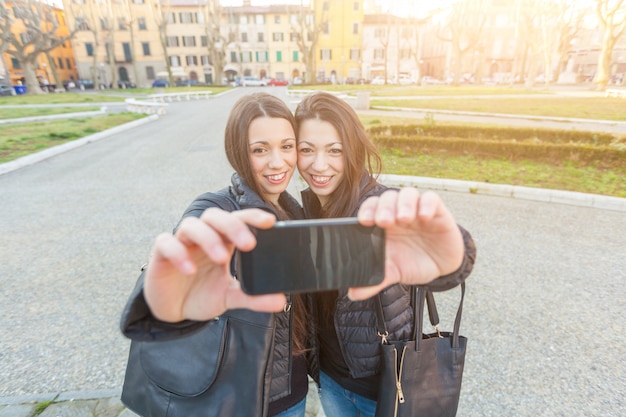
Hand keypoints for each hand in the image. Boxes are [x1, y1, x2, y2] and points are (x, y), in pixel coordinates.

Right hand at [143, 208, 286, 321]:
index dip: (252, 216)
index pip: (238, 219)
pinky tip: (190, 269)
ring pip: (192, 225)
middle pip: (216, 216)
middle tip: (249, 244)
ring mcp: (181, 243)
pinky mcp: (160, 255)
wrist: (173, 312)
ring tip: (221, 258)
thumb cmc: (201, 295)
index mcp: (222, 240)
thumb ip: (253, 298)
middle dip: (233, 226)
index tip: (270, 222)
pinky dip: (178, 253)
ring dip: (208, 238)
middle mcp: (202, 236)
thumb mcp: (229, 297)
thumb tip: (280, 301)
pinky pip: (166, 243)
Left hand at [349, 188, 463, 299]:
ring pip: (408, 193)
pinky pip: (431, 198)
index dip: (367, 210)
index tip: (364, 222)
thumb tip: (353, 294)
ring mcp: (417, 210)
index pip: (371, 207)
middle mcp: (398, 212)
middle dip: (383, 208)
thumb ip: (375, 280)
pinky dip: (427, 204)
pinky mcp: (437, 211)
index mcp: (384, 224)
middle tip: (384, 222)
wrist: (441, 268)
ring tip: (403, 219)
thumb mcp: (394, 272)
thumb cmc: (413, 263)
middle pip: (387, 198)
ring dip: (403, 203)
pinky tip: (424, 217)